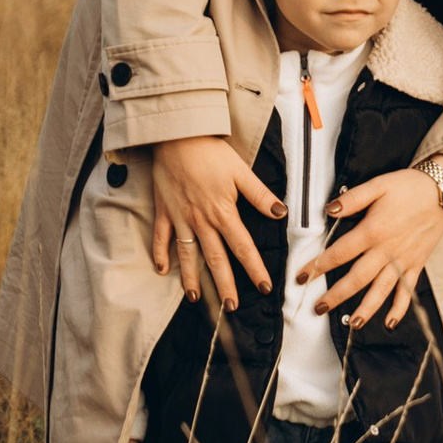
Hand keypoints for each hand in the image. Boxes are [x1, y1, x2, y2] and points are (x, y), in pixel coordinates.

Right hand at [148, 134, 285, 307]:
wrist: (176, 135)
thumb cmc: (210, 151)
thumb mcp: (240, 171)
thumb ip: (260, 195)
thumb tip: (281, 214)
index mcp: (223, 212)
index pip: (242, 247)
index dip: (254, 268)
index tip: (264, 287)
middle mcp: (201, 221)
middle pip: (215, 259)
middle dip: (224, 285)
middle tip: (231, 306)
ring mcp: (180, 218)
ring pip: (187, 255)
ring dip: (192, 278)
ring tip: (196, 299)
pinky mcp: (164, 211)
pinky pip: (161, 238)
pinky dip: (160, 255)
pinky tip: (162, 271)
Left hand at [307, 165, 442, 330]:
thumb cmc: (408, 187)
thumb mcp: (378, 185)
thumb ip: (352, 198)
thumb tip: (329, 209)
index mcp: (373, 230)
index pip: (340, 253)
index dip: (318, 266)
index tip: (301, 277)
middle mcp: (386, 250)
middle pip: (357, 279)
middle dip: (336, 295)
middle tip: (318, 308)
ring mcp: (403, 261)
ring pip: (381, 290)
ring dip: (366, 309)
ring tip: (352, 324)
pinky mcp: (416, 266)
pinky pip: (407, 292)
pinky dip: (399, 309)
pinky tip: (389, 323)